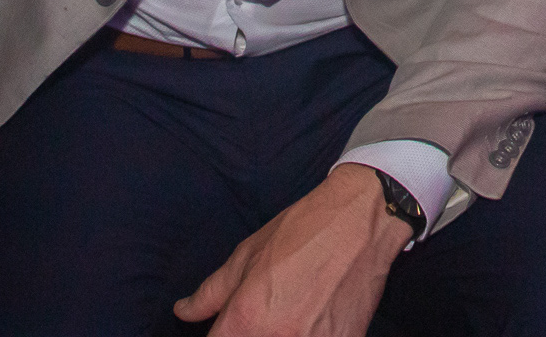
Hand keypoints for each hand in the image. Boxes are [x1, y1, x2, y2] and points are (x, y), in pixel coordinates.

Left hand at [174, 165, 409, 335]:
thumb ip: (212, 291)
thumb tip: (184, 312)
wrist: (361, 220)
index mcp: (248, 318)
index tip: (226, 331)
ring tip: (292, 312)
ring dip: (279, 334)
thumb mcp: (249, 253)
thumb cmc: (303, 229)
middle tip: (263, 317)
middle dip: (249, 335)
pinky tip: (313, 320)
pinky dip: (311, 335)